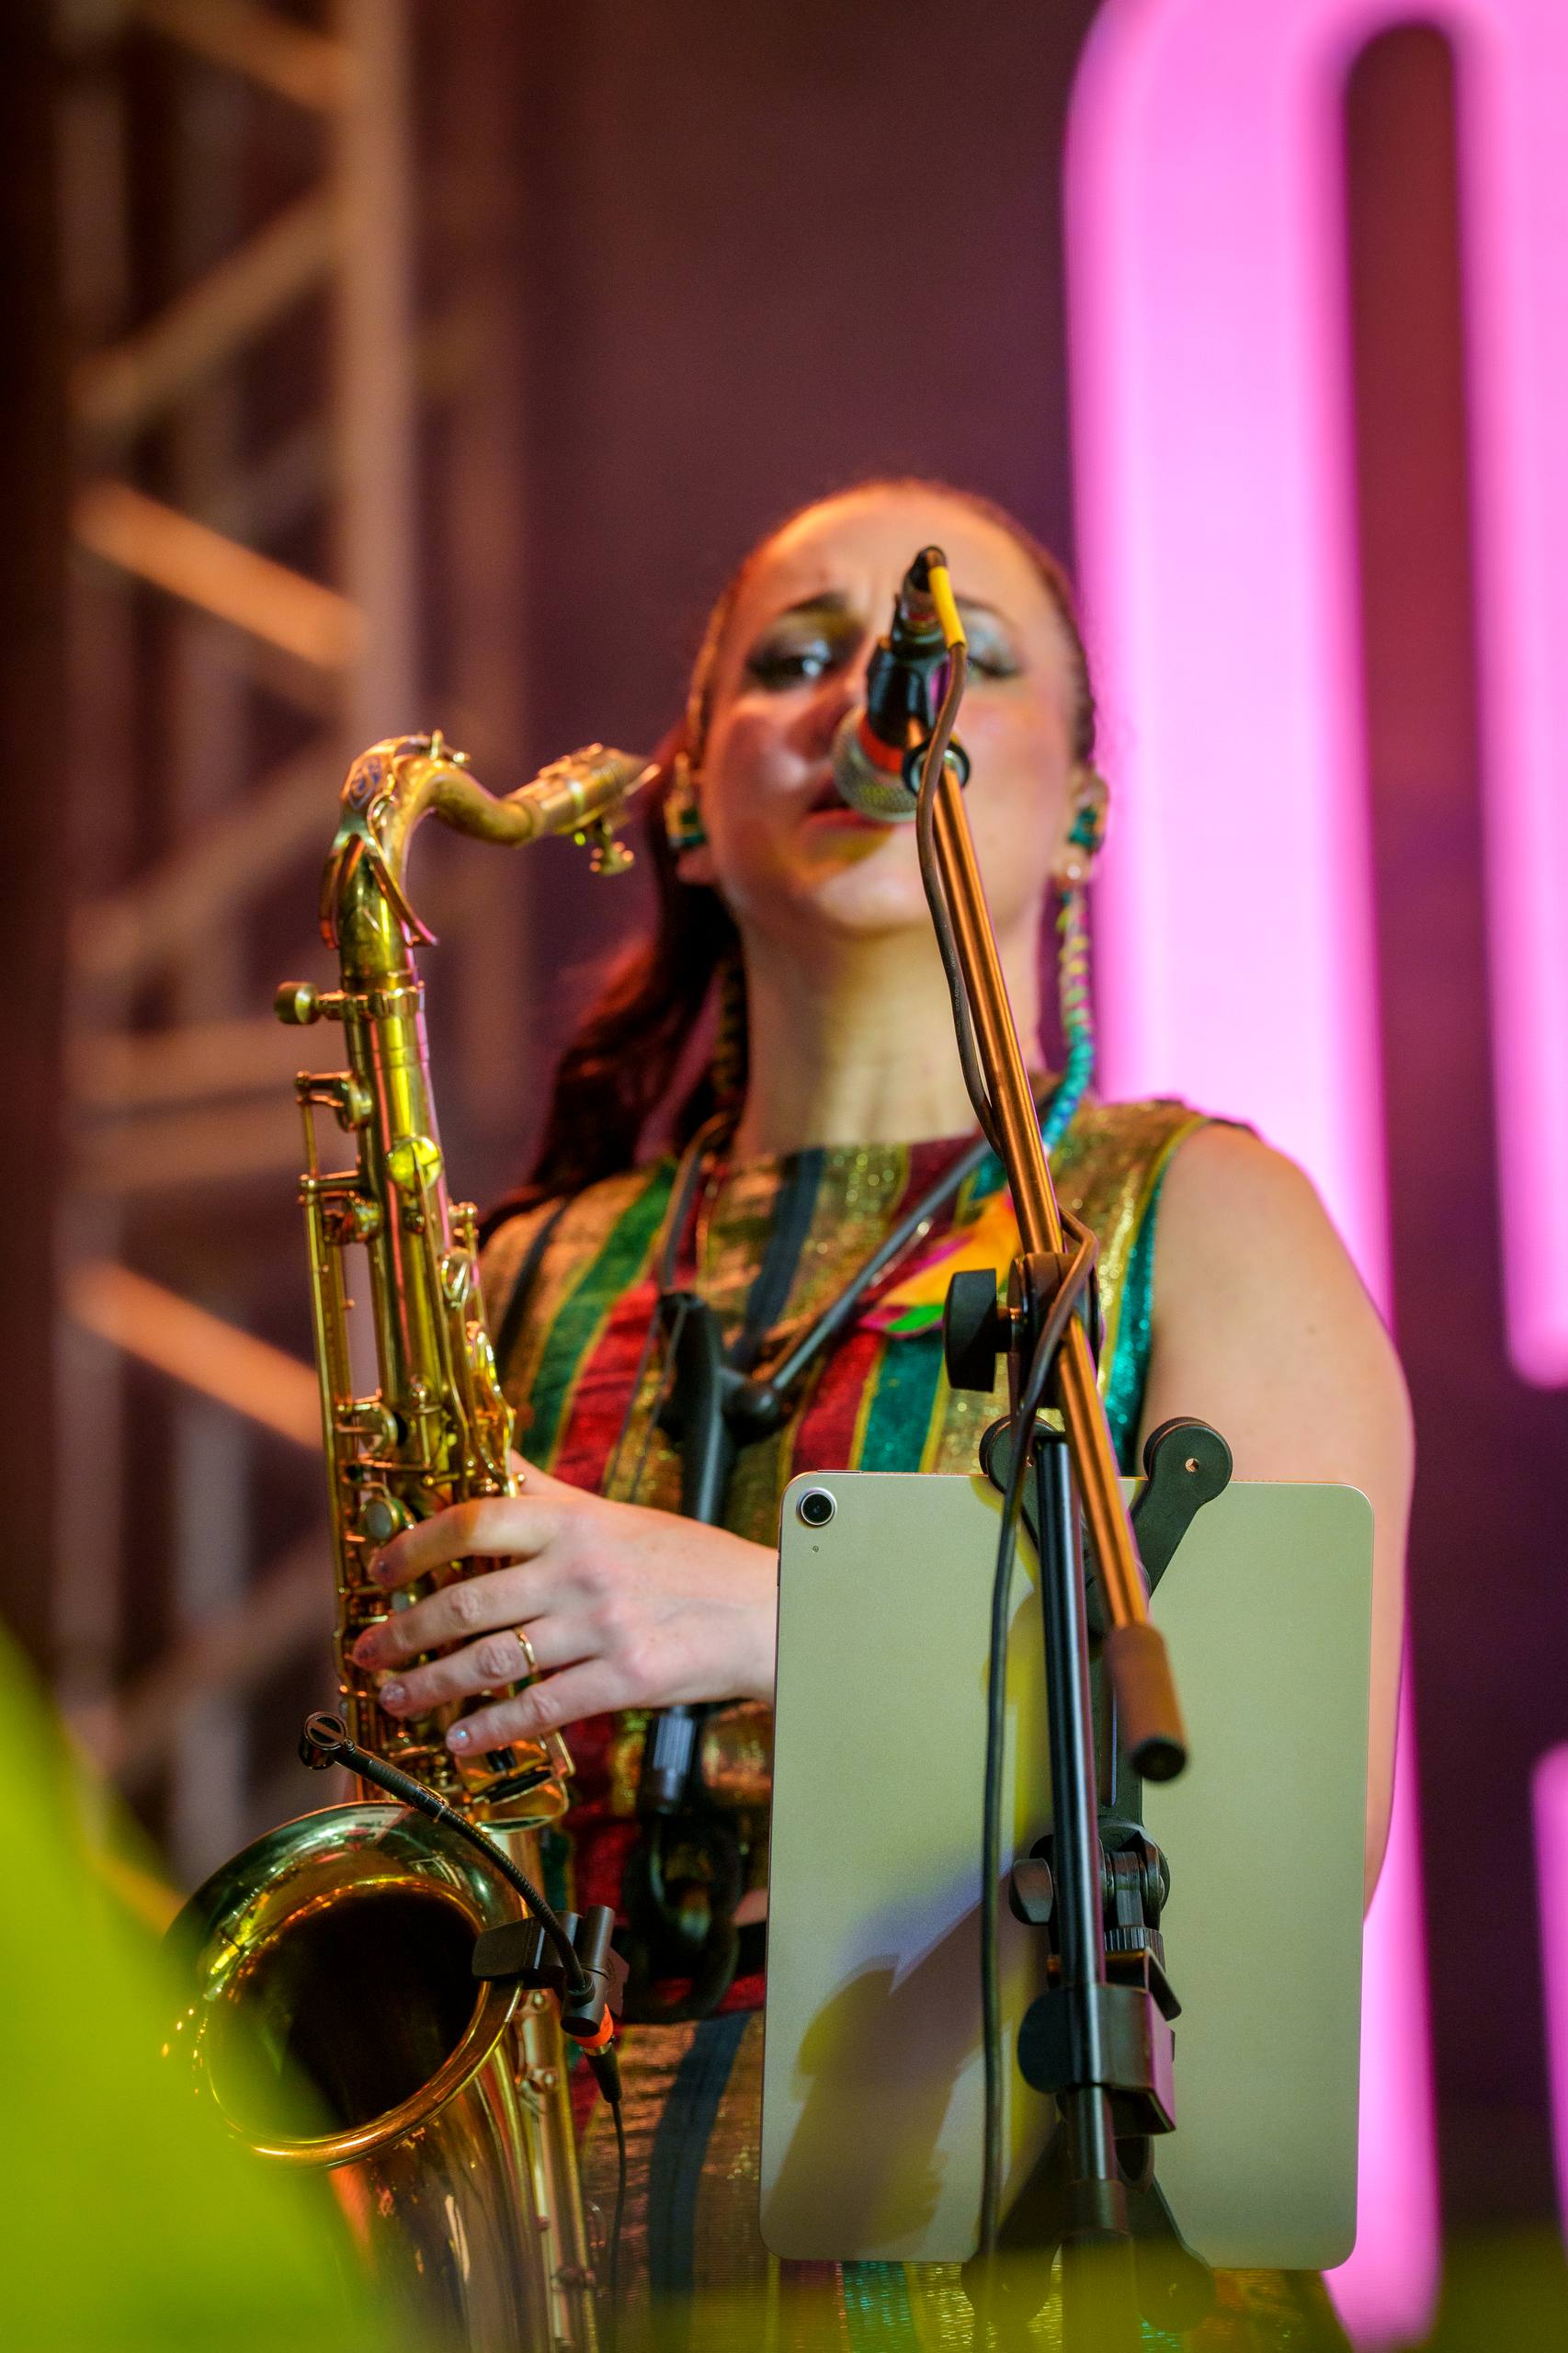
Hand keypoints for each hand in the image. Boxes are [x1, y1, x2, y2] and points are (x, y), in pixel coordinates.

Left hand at [349, 1457, 776, 1754]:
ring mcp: (602, 1626)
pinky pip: (541, 1709)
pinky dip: (492, 1728)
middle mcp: (581, 1569)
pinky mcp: (625, 1679)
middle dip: (405, 1632)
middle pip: (467, 1601)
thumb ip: (546, 1493)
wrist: (768, 1611)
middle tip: (368, 1650)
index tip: (379, 1571)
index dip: (415, 1546)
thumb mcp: (615, 1513)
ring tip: (396, 1698)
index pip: (474, 1520)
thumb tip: (489, 1454)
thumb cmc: (689, 1562)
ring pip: (492, 1660)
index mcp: (576, 1521)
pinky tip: (460, 1739)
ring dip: (432, 1686)